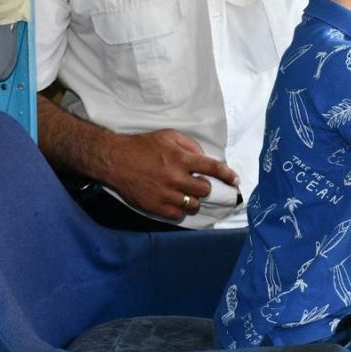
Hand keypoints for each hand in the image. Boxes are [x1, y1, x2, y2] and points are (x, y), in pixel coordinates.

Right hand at [104, 129, 239, 219]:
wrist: (115, 159)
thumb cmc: (143, 146)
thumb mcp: (170, 136)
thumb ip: (191, 146)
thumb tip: (205, 158)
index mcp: (181, 158)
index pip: (213, 169)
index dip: (228, 175)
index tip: (235, 180)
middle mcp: (175, 177)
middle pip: (204, 190)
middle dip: (203, 186)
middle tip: (195, 182)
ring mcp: (164, 194)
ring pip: (192, 205)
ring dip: (193, 199)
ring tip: (184, 192)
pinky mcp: (154, 206)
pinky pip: (177, 215)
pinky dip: (179, 209)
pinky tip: (174, 201)